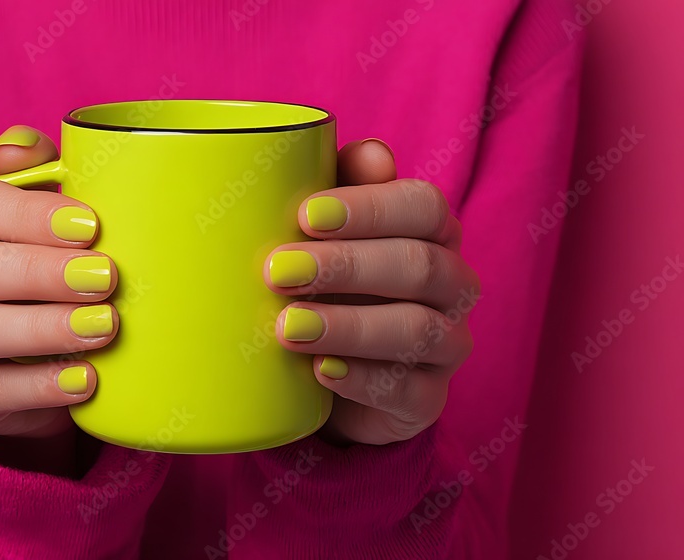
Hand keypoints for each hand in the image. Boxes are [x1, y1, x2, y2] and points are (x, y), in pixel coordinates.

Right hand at [0, 126, 117, 444]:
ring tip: (103, 326)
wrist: (44, 345)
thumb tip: (21, 147)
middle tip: (105, 277)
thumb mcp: (47, 210)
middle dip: (37, 272)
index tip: (88, 226)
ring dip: (41, 328)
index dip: (21, 213)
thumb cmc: (47, 257)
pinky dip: (37, 386)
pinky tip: (84, 378)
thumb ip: (37, 173)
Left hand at [263, 139, 479, 445]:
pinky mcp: (427, 401)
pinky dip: (363, 381)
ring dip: (349, 326)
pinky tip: (321, 372)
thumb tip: (368, 154)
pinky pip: (411, 392)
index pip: (423, 207)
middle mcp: (451, 286)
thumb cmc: (326, 284)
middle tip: (278, 270)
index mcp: (430, 234)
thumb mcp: (321, 235)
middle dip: (346, 266)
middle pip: (419, 266)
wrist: (325, 375)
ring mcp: (446, 346)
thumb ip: (339, 186)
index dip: (371, 207)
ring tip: (288, 326)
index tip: (305, 215)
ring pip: (418, 330)